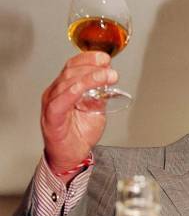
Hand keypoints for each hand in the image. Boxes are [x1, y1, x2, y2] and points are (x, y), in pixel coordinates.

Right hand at [40, 52, 118, 178]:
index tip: (105, 59)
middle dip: (92, 66)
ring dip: (90, 77)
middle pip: (71, 70)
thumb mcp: (95, 111)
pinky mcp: (52, 116)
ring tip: (107, 76)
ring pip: (68, 82)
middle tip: (109, 68)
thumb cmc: (78, 135)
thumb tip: (108, 83)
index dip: (89, 58)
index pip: (73, 66)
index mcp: (64, 88)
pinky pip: (62, 99)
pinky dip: (76, 90)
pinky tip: (88, 87)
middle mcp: (56, 92)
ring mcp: (52, 103)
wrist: (70, 157)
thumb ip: (100, 97)